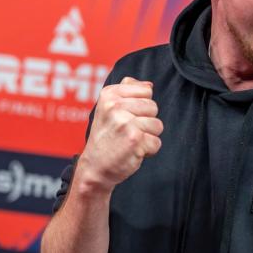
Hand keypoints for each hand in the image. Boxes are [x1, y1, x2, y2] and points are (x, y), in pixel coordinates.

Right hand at [78, 76, 162, 190]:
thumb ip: (127, 91)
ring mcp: (125, 122)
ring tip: (130, 141)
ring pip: (157, 125)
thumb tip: (149, 85)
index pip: (146, 91)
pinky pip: (157, 142)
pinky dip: (148, 151)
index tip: (126, 117)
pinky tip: (132, 152)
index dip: (141, 107)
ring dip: (148, 137)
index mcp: (110, 94)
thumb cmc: (105, 138)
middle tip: (127, 132)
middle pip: (153, 108)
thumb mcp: (108, 108)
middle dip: (146, 122)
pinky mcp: (134, 139)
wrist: (94, 168)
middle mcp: (115, 106)